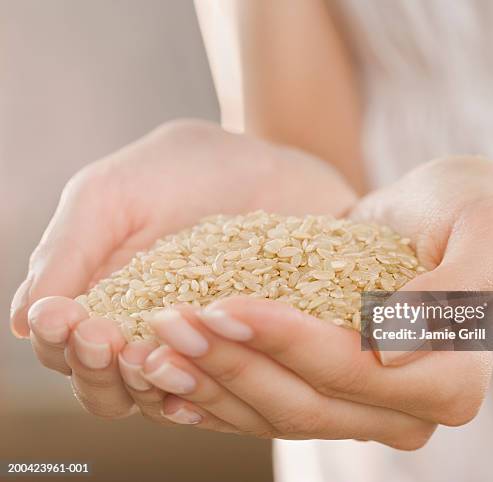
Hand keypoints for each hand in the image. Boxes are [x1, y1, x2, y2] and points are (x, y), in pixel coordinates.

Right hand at [10, 119, 355, 420]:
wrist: (267, 167)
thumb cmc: (184, 171)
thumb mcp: (112, 196)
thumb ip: (67, 252)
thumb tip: (24, 322)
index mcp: (98, 296)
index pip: (62, 346)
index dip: (57, 340)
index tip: (65, 317)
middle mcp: (139, 330)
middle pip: (99, 385)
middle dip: (91, 368)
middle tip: (102, 337)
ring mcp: (189, 345)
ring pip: (149, 397)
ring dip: (137, 386)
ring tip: (145, 357)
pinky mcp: (236, 351)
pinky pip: (210, 390)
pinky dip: (194, 391)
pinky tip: (192, 380)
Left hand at [143, 156, 492, 448]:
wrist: (443, 216)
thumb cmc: (469, 212)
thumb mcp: (488, 231)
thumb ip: (456, 292)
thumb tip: (388, 350)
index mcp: (451, 381)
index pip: (353, 372)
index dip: (286, 344)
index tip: (224, 305)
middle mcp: (406, 410)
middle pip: (305, 405)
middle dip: (232, 365)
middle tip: (170, 324)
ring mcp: (363, 410)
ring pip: (276, 415)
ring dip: (211, 383)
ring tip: (154, 345)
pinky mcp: (328, 393)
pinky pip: (265, 408)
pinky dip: (216, 394)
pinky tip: (170, 375)